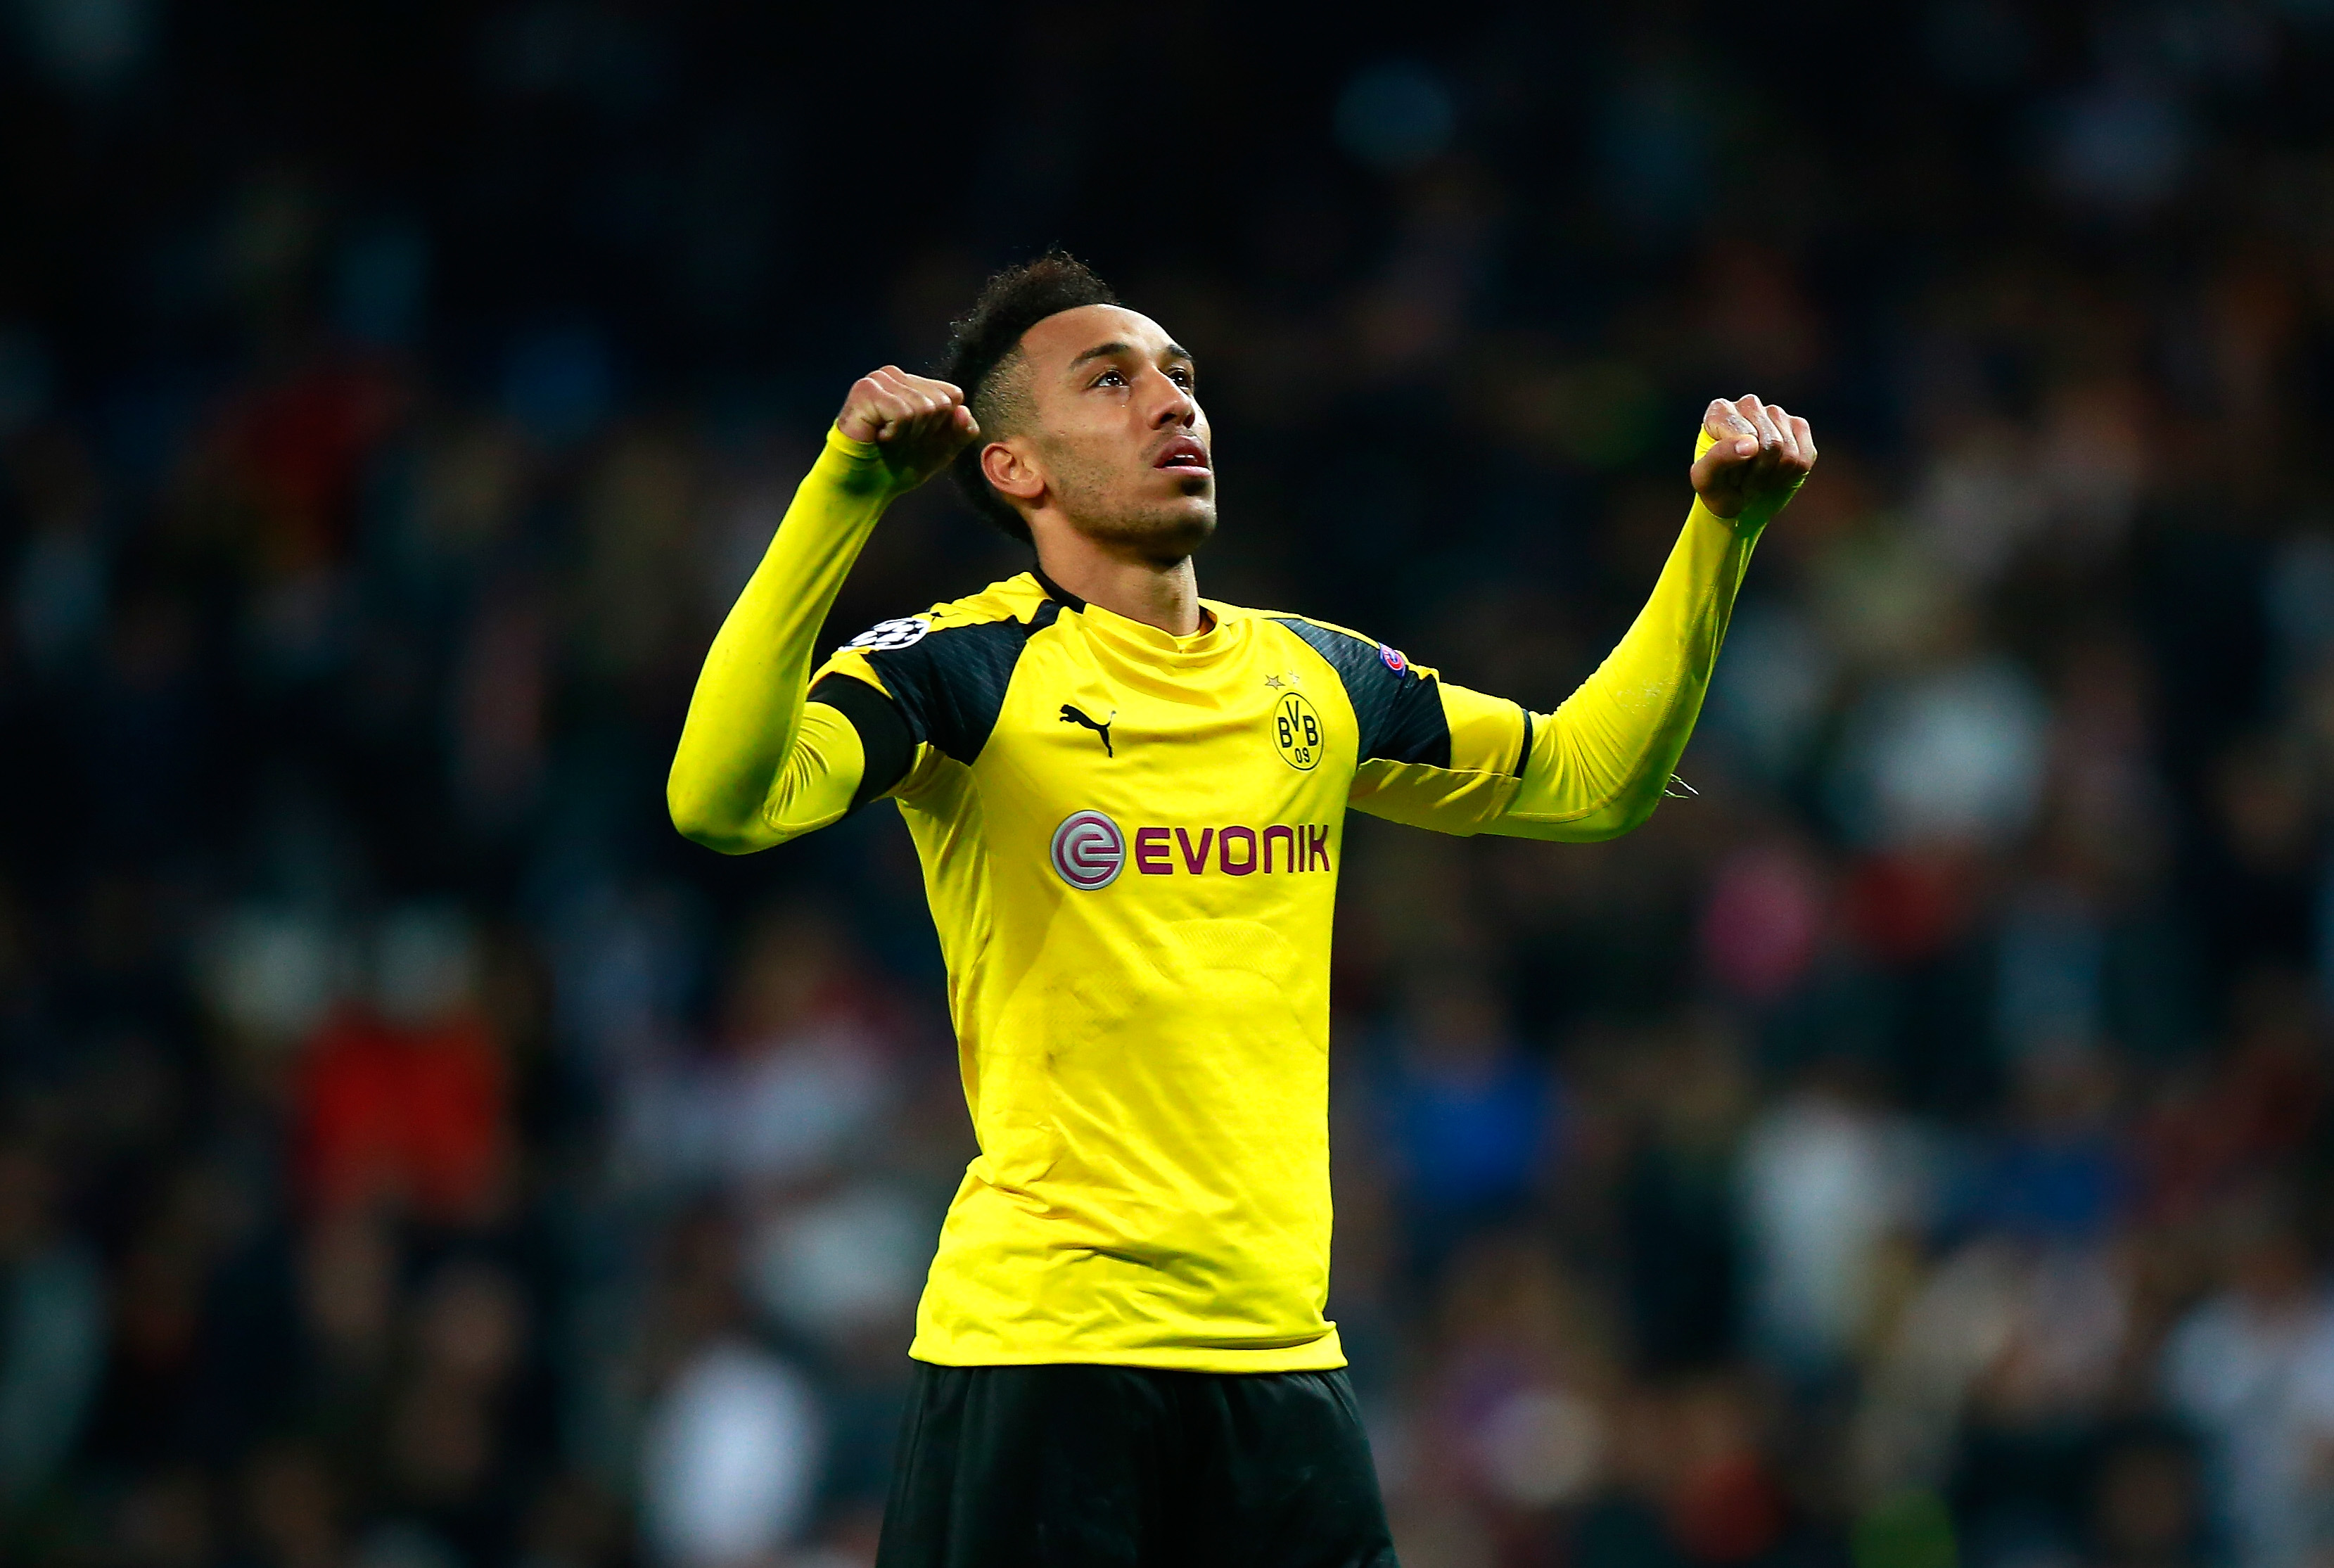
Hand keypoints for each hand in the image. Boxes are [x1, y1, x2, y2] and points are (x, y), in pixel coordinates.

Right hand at [836, 367, 979, 488]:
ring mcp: (879, 380)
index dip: (942, 426)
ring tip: (887, 438)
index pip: (953, 395)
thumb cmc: (898, 465)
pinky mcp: (865, 390)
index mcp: (914, 384)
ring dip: (908, 435)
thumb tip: (964, 410)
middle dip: (925, 431)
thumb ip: (962, 431)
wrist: (864, 487)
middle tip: (900, 440)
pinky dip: (894, 434)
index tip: (917, 438)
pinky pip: (903, 413)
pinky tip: (878, 436)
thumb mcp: (942, 450)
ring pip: (923, 407)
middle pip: (941, 402)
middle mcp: (896, 376)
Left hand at [1690, 395, 1815, 523]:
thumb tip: (1752, 443)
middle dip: (1759, 473)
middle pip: (1772, 444)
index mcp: (1720, 410)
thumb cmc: (1716, 488)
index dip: (1739, 465)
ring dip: (1773, 476)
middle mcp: (1748, 405)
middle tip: (1743, 481)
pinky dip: (1791, 475)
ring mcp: (1775, 413)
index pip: (1746, 436)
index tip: (1727, 476)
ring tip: (1756, 478)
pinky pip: (1805, 456)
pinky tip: (1774, 474)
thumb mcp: (1706, 480)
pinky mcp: (1798, 426)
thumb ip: (1719, 458)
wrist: (1737, 499)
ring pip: (1789, 451)